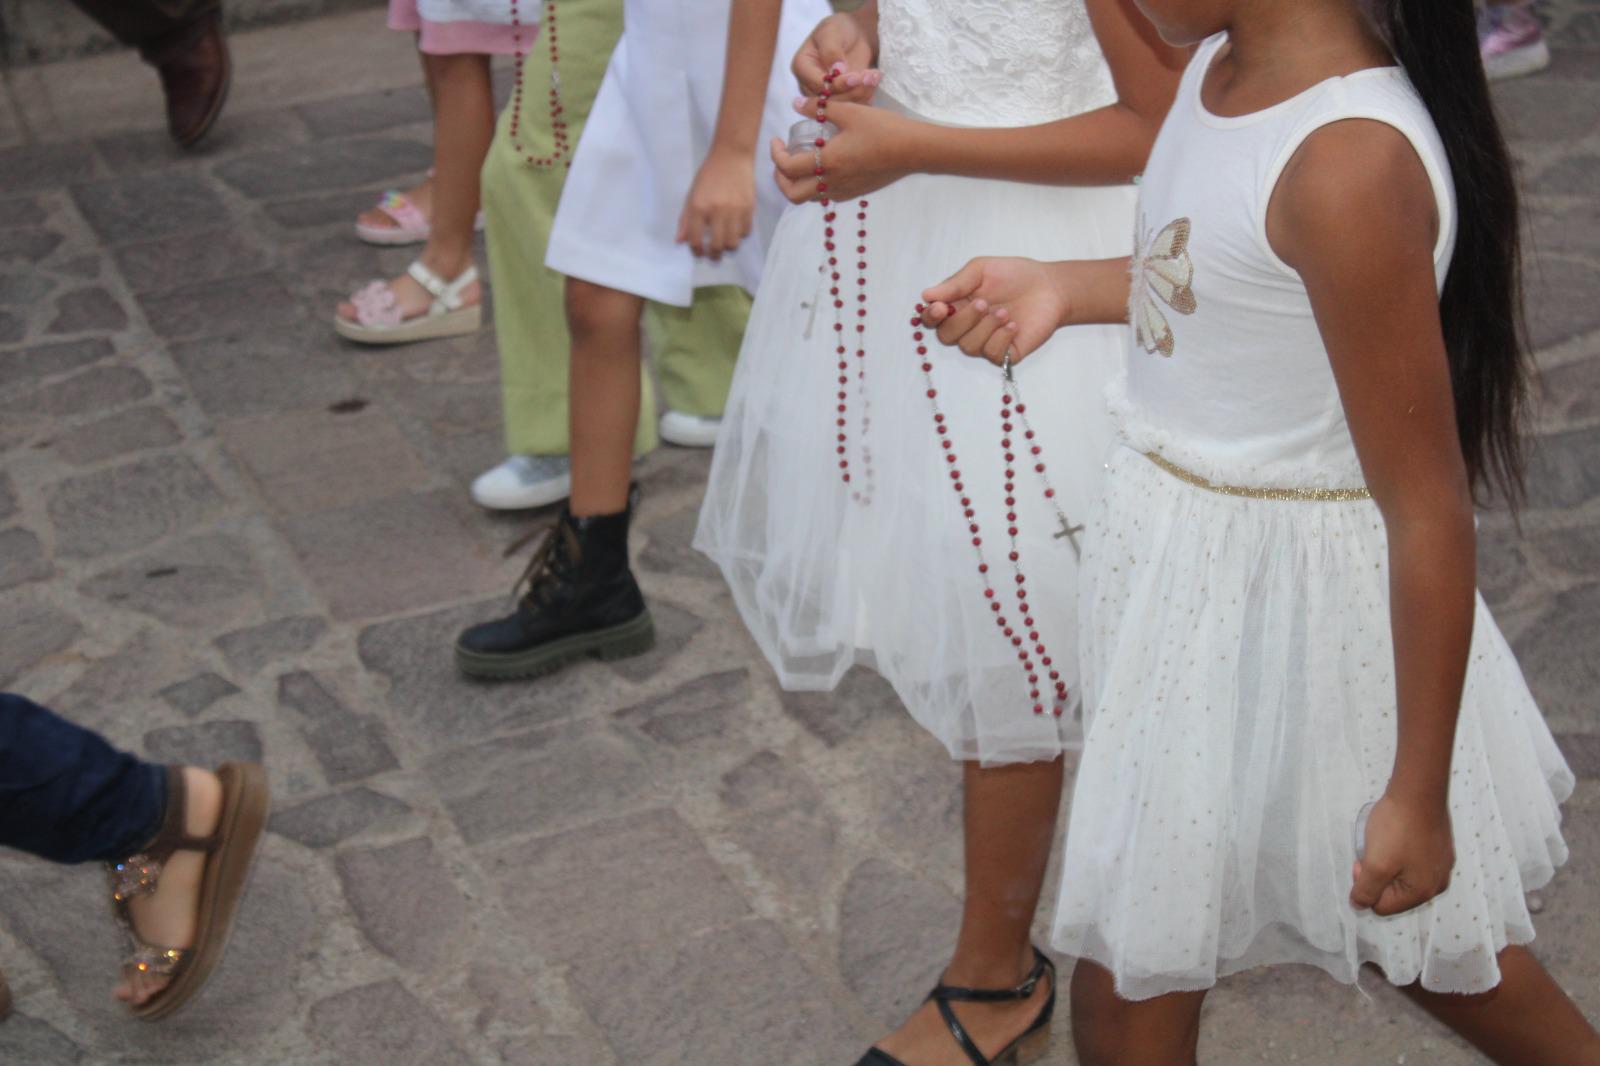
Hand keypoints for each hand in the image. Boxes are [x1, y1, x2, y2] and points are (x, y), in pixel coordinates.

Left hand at [677, 146, 755, 259]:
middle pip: (717, 246)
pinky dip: (740, 234)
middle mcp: (716, 211)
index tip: (699, 252)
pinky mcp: (749, 208)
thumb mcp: (692, 194)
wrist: (731, 157)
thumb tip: (680, 241)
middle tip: (713, 254)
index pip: (696, 239)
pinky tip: (735, 227)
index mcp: (699, 207)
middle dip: (714, 255)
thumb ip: (685, 219)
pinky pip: (745, 232)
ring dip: (728, 246)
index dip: (697, 251)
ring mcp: (735, 210)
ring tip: (725, 241)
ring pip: (733, 243)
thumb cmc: (708, 175)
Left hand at [771, 99, 913, 203]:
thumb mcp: (849, 112)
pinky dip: (817, 185)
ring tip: (801, 162)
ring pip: (809, 198)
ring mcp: (844, 190)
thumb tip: (796, 104)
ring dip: (798, 183)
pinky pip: (827, 195)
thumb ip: (819, 108)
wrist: (913, 150)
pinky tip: (824, 166)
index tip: (777, 140)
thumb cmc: (883, 128)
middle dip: (781, 179)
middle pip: (792, 194)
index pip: (787, 167)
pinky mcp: (855, 192)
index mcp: (827, 162)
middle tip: (783, 159)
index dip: (775, 154)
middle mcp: (832, 182)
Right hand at [793, 13, 876, 102]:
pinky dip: (866, 96)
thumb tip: (835, 70)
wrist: (854, 35)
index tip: (855, 77)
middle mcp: (810, 85)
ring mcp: (825, 95)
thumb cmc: (839, 29)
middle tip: (870, 77)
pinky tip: (874, 82)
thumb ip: (831, 50)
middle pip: (829, 100)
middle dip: (852, 91)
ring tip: (874, 76)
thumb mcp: (832, 31)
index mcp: (802, 66)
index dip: (836, 84)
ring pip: (842, 106)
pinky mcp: (841, 100)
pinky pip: (852, 107)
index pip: (816, 84)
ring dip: (861, 93)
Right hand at [919, 258, 1074, 365]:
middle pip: (946, 336)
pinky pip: (991, 354)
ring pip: (968, 346)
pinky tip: (1013, 325)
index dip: (931, 317)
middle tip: (982, 303)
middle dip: (962, 321)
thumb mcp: (981, 270)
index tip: (940, 308)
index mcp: (957, 305)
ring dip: (985, 328)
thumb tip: (926, 295)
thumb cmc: (1015, 275)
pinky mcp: (1005, 353)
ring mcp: (986, 341)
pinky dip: (1000, 338)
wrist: (1050, 286)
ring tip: (1005, 312)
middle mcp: (968, 326)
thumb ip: (955, 284)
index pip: (932, 319)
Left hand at [1349, 791, 1455, 916]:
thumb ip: (1366, 889)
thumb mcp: (1376, 864)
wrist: (1419, 791)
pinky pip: (1414, 861)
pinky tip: (1398, 835)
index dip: (1365, 885)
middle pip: (1394, 893)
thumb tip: (1359, 906)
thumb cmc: (1397, 828)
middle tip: (1373, 851)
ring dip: (1388, 864)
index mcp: (1424, 892)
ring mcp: (1441, 865)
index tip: (1362, 861)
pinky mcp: (1440, 848)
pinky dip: (1400, 853)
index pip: (1382, 906)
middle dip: (1378, 876)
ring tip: (1386, 842)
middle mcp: (1437, 883)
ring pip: (1403, 876)